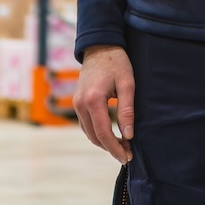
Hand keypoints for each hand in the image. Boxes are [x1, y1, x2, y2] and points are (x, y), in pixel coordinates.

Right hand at [72, 44, 134, 162]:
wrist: (100, 47)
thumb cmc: (117, 63)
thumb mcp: (127, 84)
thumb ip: (127, 110)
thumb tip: (128, 135)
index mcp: (93, 99)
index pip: (103, 132)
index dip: (115, 148)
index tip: (127, 157)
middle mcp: (80, 104)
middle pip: (94, 136)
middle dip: (111, 148)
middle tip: (128, 154)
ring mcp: (76, 103)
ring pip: (88, 133)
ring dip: (104, 142)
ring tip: (123, 146)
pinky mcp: (77, 103)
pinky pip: (86, 125)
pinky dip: (97, 134)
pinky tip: (111, 135)